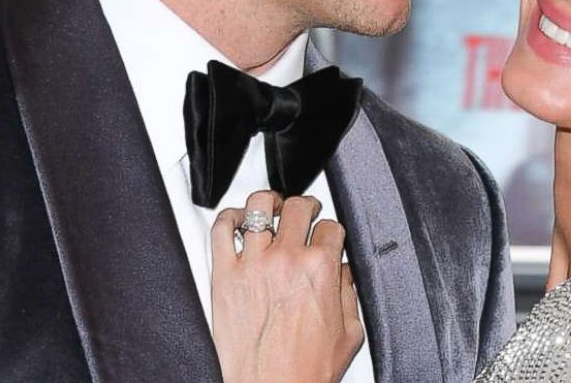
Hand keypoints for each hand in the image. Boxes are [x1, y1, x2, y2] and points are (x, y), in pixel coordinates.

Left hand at [211, 191, 363, 382]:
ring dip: (269, 203)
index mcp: (320, 269)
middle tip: (305, 212)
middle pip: (297, 206)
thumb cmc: (306, 369)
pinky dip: (230, 217)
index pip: (330, 226)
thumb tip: (344, 273)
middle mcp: (287, 259)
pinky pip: (222, 229)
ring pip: (259, 206)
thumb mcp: (349, 332)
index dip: (331, 230)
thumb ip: (349, 293)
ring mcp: (253, 264)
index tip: (327, 236)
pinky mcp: (224, 275)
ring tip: (272, 208)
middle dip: (306, 206)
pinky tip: (238, 220)